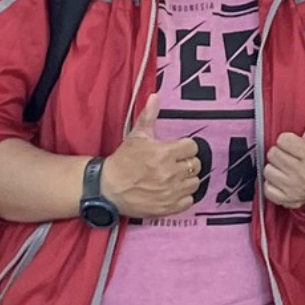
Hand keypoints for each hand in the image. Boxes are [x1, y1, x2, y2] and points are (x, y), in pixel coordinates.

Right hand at [101, 94, 204, 218]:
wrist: (108, 188)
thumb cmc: (122, 162)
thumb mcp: (136, 136)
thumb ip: (149, 116)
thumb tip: (155, 97)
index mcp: (164, 153)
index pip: (192, 147)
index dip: (185, 147)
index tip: (177, 150)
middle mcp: (170, 173)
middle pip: (196, 165)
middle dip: (186, 163)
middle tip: (174, 164)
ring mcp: (170, 192)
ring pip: (195, 183)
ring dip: (186, 179)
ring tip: (173, 177)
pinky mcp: (168, 207)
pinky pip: (189, 201)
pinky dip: (184, 196)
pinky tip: (172, 191)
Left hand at [264, 85, 304, 209]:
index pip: (282, 140)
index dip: (288, 141)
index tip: (297, 145)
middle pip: (273, 154)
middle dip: (281, 154)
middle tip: (292, 157)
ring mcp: (295, 190)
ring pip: (268, 170)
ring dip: (276, 169)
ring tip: (288, 169)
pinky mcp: (286, 201)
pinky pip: (266, 188)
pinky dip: (272, 185)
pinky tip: (284, 181)